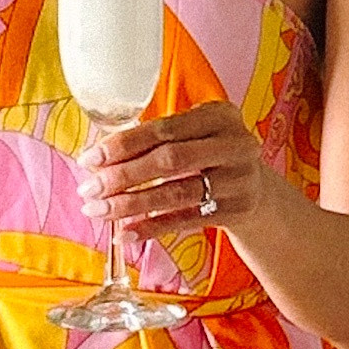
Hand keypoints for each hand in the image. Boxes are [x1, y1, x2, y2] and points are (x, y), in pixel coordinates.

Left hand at [80, 97, 274, 241]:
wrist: (258, 190)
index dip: (123, 144)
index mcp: (219, 115)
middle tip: (90, 189)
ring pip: (176, 193)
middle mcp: (235, 144)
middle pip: (169, 160)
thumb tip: (96, 159)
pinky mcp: (237, 210)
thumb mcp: (195, 135)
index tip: (90, 158)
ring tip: (100, 211)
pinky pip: (186, 221)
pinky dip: (152, 228)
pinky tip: (126, 233)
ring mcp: (239, 179)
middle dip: (123, 176)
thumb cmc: (211, 156)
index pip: (163, 128)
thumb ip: (154, 140)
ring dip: (131, 204)